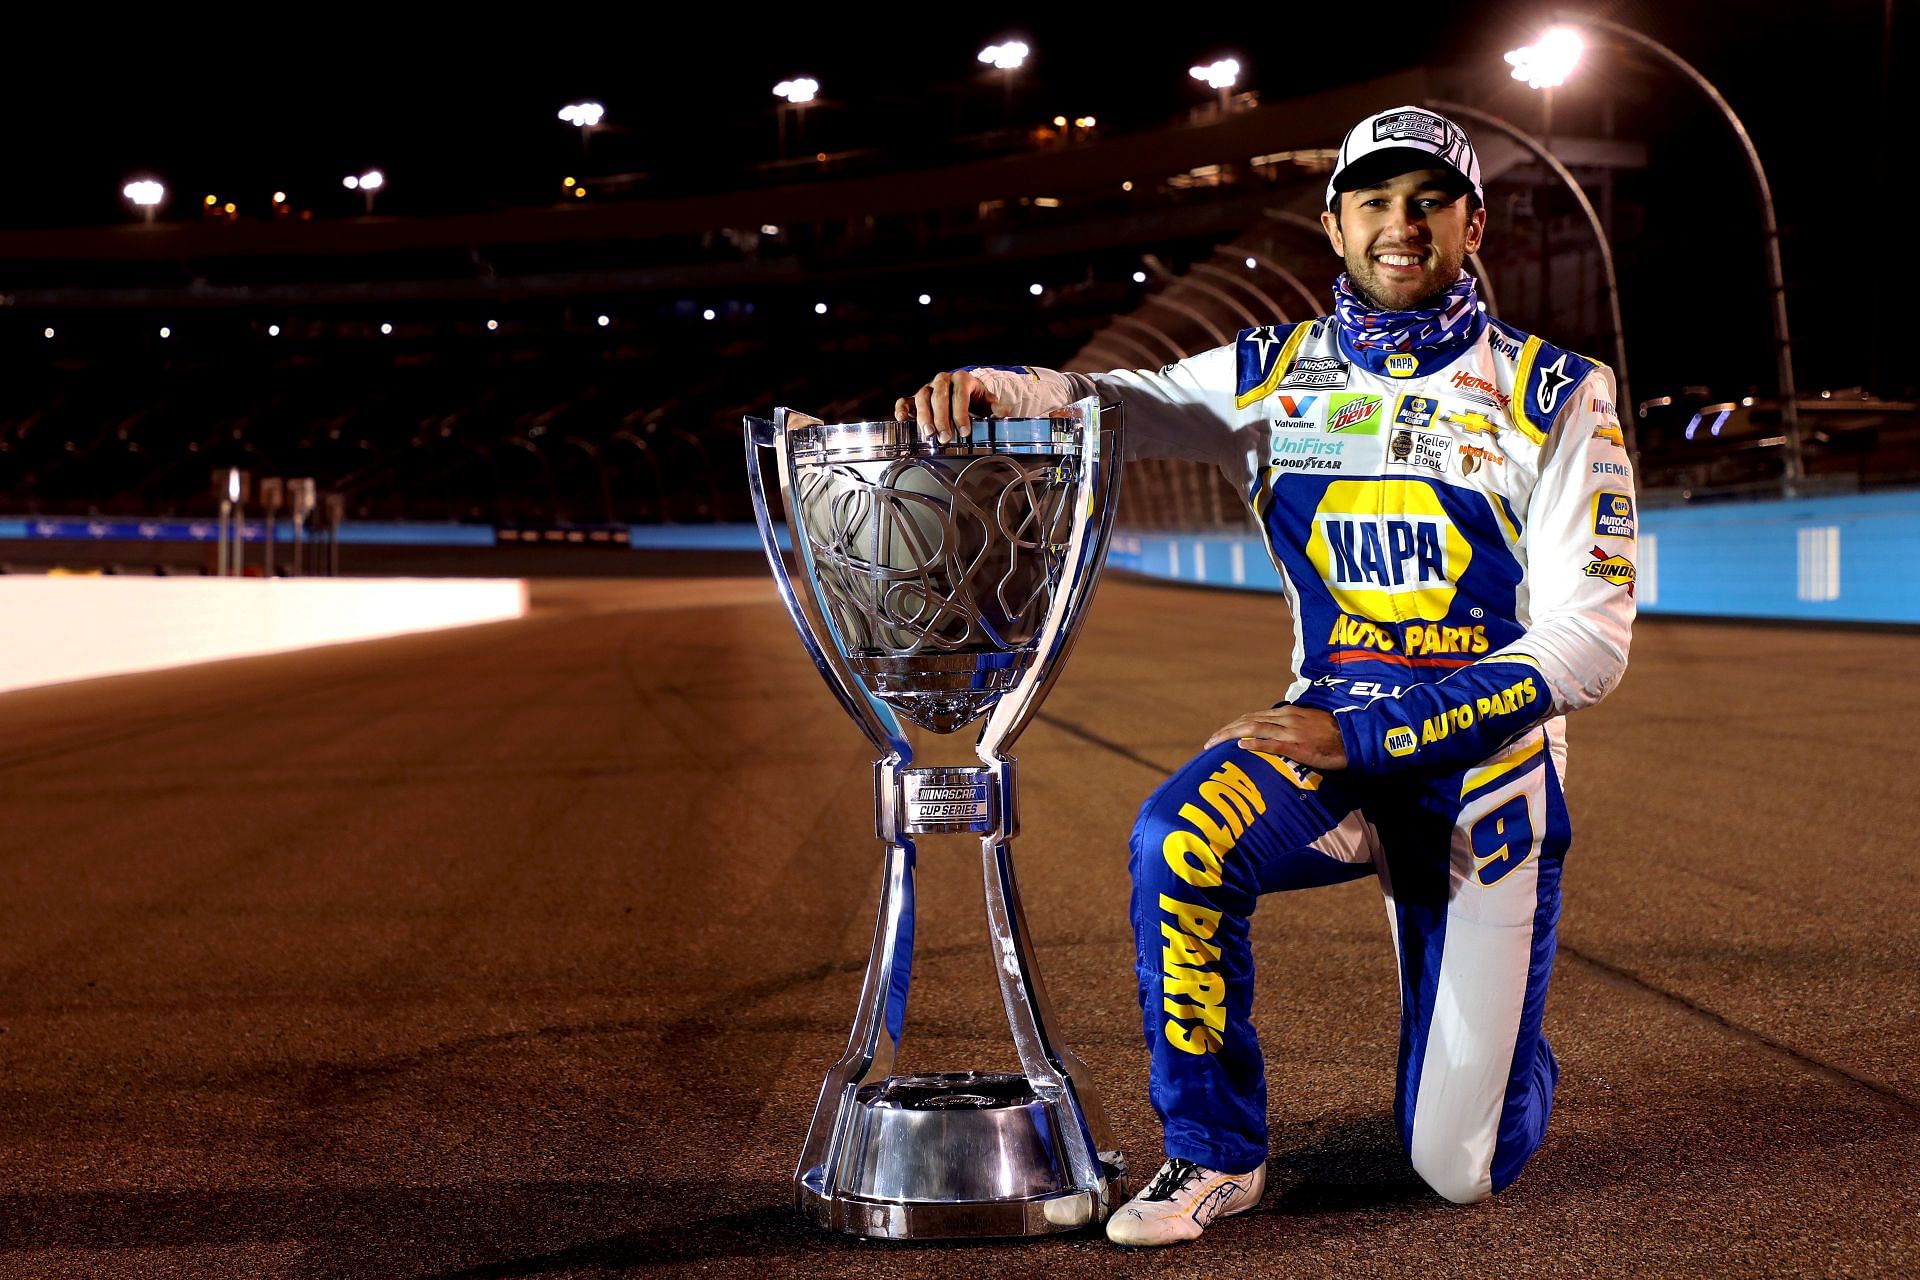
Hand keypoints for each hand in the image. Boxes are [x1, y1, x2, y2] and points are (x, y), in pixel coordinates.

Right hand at [893, 370, 1004, 443]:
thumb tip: (1001, 414)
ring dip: (924, 416)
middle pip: (939, 396)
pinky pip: (905, 400)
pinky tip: (902, 419)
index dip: (962, 414)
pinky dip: (901, 408)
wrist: (963, 391)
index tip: (965, 432)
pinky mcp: (915, 396)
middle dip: (942, 419)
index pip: (960, 395)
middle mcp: (943, 379)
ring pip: (922, 397)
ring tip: (928, 434)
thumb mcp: (987, 402)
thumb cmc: (974, 399)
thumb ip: (995, 408)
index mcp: (962, 379)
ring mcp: (927, 387)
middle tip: (945, 438)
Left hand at [1204, 706, 1347, 769]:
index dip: (1233, 725)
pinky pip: (1272, 744)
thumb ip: (1290, 726)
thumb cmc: (1333, 734)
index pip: (1253, 716)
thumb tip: (1274, 733)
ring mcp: (1291, 731)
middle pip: (1247, 721)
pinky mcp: (1298, 746)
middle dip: (1225, 731)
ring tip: (1213, 745)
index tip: (1219, 735)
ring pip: (1253, 729)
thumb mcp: (1308, 723)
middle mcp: (1285, 719)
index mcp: (1287, 713)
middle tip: (1208, 743)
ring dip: (1230, 736)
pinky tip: (1241, 747)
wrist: (1353, 739)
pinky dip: (1255, 744)